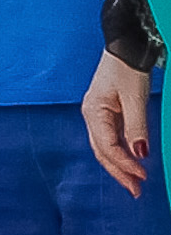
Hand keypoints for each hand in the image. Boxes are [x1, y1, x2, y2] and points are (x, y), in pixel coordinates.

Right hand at [85, 49, 151, 194]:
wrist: (125, 43)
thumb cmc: (127, 65)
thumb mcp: (135, 97)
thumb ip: (137, 126)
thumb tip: (140, 153)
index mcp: (94, 112)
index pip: (107, 147)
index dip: (125, 164)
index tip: (143, 177)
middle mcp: (92, 115)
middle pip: (102, 152)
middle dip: (119, 172)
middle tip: (136, 191)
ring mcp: (98, 113)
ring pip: (105, 147)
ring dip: (119, 165)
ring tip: (134, 181)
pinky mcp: (107, 110)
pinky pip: (111, 137)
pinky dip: (121, 151)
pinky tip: (131, 159)